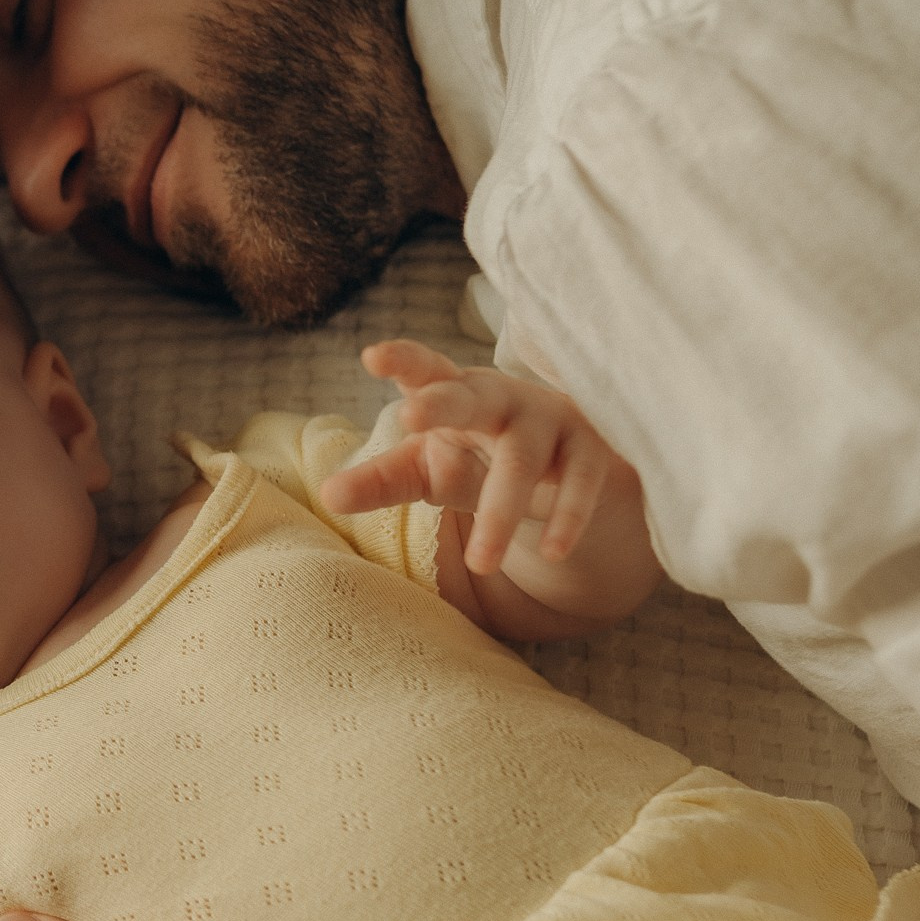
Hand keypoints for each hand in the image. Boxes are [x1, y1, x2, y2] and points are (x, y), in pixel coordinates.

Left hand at [320, 339, 623, 577]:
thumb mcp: (427, 469)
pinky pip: (581, 484)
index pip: (426, 372)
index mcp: (457, 394)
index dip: (403, 361)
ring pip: (522, 461)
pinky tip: (552, 551)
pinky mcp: (591, 454)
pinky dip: (568, 517)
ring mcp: (551, 422)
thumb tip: (328, 496)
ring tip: (480, 563)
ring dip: (501, 511)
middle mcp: (503, 400)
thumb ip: (382, 480)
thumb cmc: (479, 456)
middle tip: (407, 418)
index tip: (371, 356)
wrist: (565, 468)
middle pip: (471, 398)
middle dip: (441, 404)